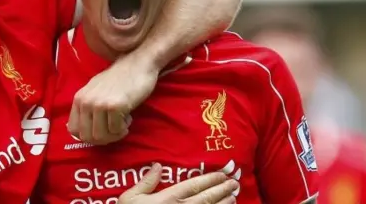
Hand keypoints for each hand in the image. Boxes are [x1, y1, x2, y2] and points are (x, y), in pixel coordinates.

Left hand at [68, 52, 158, 144]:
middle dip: (103, 139)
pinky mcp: (114, 106)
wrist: (138, 64)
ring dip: (114, 134)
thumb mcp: (95, 91)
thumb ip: (87, 108)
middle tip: (114, 130)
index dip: (88, 136)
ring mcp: (99, 104)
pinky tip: (128, 115)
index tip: (101, 132)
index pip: (74, 130)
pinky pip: (116, 130)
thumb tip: (82, 131)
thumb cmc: (119, 79)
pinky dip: (124, 127)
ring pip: (101, 136)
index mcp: (79, 98)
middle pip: (87, 137)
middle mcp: (86, 101)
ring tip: (122, 121)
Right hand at [119, 163, 237, 203]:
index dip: (210, 179)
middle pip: (206, 197)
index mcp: (168, 198)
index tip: (222, 174)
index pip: (194, 185)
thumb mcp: (131, 198)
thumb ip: (146, 182)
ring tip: (233, 197)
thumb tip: (157, 165)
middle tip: (234, 183)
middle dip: (222, 189)